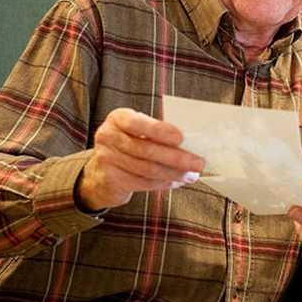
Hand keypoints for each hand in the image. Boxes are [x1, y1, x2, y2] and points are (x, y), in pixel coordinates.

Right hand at [76, 108, 204, 210]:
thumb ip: (158, 132)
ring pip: (147, 169)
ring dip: (174, 173)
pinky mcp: (110, 179)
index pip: (137, 123)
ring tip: (191, 175)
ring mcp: (106, 159)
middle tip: (198, 163)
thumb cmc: (131, 143)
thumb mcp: (139, 131)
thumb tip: (192, 142)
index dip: (159, 131)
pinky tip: (176, 182)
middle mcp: (108, 136)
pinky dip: (163, 183)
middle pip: (146, 150)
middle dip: (177, 158)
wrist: (102, 170)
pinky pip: (143, 182)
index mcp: (118, 118)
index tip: (181, 138)